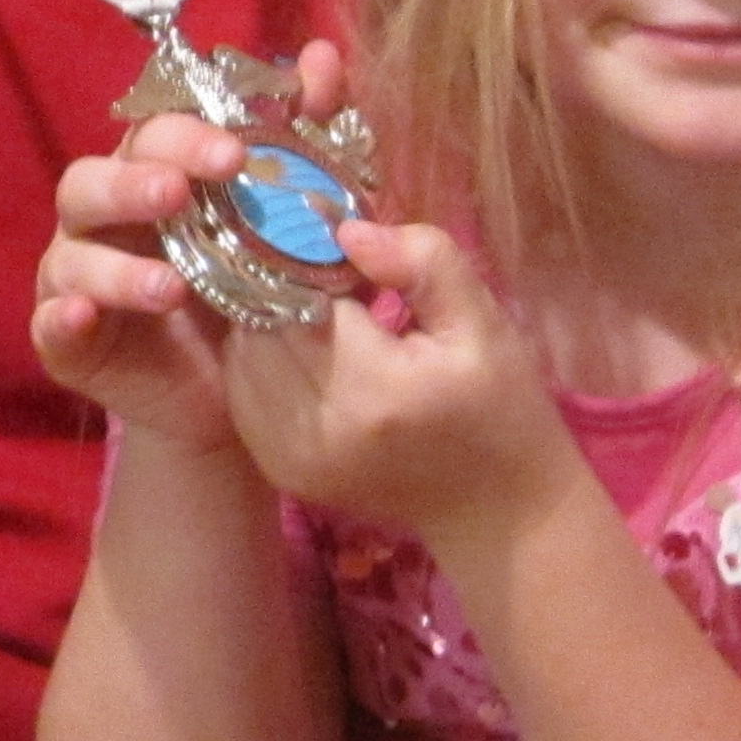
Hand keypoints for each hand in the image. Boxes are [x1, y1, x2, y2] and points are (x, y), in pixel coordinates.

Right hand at [31, 40, 354, 451]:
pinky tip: (83, 316)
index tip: (238, 151)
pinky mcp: (66, 340)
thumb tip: (325, 56)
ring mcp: (76, 276)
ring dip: (115, 265)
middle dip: (136, 184)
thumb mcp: (297, 222)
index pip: (153, 134)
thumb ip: (309, 141)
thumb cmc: (259, 292)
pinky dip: (61, 317)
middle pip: (93, 179)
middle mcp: (104, 218)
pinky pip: (49, 324)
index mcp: (153, 175)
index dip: (188, 136)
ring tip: (170, 285)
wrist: (240, 395)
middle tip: (181, 195)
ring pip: (72, 252)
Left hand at [223, 218, 574, 551]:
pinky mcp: (280, 471)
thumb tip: (346, 230)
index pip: (302, 296)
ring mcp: (291, 457)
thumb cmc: (500, 407)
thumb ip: (423, 263)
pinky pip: (242, 393)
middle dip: (283, 287)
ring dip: (265, 322)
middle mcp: (318, 428)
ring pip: (241, 357)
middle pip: (260, 325)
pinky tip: (303, 350)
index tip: (335, 243)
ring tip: (316, 310)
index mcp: (374, 389)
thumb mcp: (483, 323)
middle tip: (324, 272)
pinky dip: (260, 361)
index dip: (308, 258)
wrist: (496, 510)